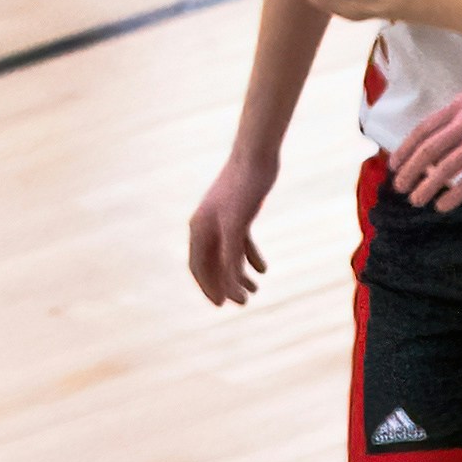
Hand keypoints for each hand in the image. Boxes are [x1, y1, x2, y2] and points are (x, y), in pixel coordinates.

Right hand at [186, 154, 274, 303]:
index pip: (198, 265)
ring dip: (239, 274)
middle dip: (225, 285)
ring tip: (255, 291)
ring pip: (227, 254)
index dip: (209, 287)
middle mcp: (207, 224)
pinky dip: (250, 257)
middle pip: (211, 262)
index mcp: (199, 228)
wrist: (256, 156)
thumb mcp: (238, 225)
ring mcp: (222, 219)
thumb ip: (232, 255)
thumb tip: (231, 285)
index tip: (222, 305)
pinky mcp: (239, 213)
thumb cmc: (244, 188)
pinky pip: (241, 242)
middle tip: (242, 304)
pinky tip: (263, 270)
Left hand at [393, 76, 461, 207]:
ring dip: (427, 185)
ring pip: (447, 166)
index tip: (393, 164)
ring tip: (417, 200)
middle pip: (430, 148)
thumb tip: (437, 150)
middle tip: (399, 187)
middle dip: (410, 169)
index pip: (424, 128)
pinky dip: (454, 194)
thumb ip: (459, 122)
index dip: (405, 148)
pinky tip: (443, 205)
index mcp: (460, 106)